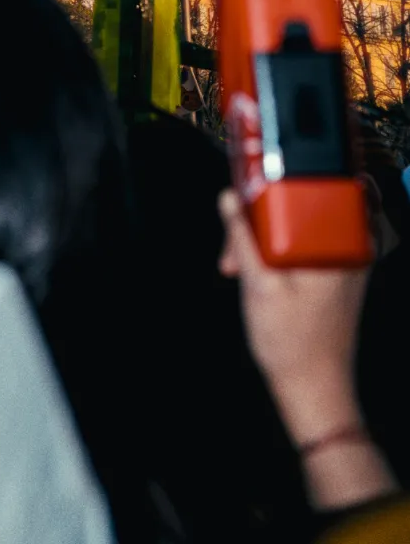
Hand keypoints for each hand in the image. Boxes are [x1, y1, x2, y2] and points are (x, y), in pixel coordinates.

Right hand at [217, 188, 367, 446]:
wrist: (313, 389)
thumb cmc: (292, 347)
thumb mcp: (258, 286)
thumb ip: (243, 236)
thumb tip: (230, 196)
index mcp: (338, 245)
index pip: (304, 187)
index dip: (265, 190)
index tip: (241, 200)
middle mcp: (348, 248)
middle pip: (296, 205)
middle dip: (256, 221)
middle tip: (234, 249)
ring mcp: (343, 261)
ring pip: (295, 224)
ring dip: (262, 237)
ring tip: (241, 267)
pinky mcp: (335, 273)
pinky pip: (301, 243)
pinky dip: (276, 251)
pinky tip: (258, 273)